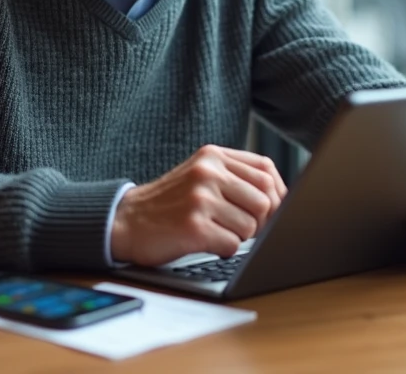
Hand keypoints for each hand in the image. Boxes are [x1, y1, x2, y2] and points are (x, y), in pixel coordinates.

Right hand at [110, 145, 287, 266]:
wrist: (125, 221)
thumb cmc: (169, 202)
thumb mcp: (199, 175)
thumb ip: (234, 176)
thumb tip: (280, 197)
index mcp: (212, 156)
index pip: (266, 170)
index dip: (277, 193)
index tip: (274, 210)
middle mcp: (207, 172)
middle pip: (265, 199)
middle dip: (263, 221)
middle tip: (248, 229)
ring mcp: (200, 198)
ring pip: (251, 226)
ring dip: (241, 237)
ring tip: (219, 233)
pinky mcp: (194, 227)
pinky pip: (233, 245)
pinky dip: (226, 250)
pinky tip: (208, 243)